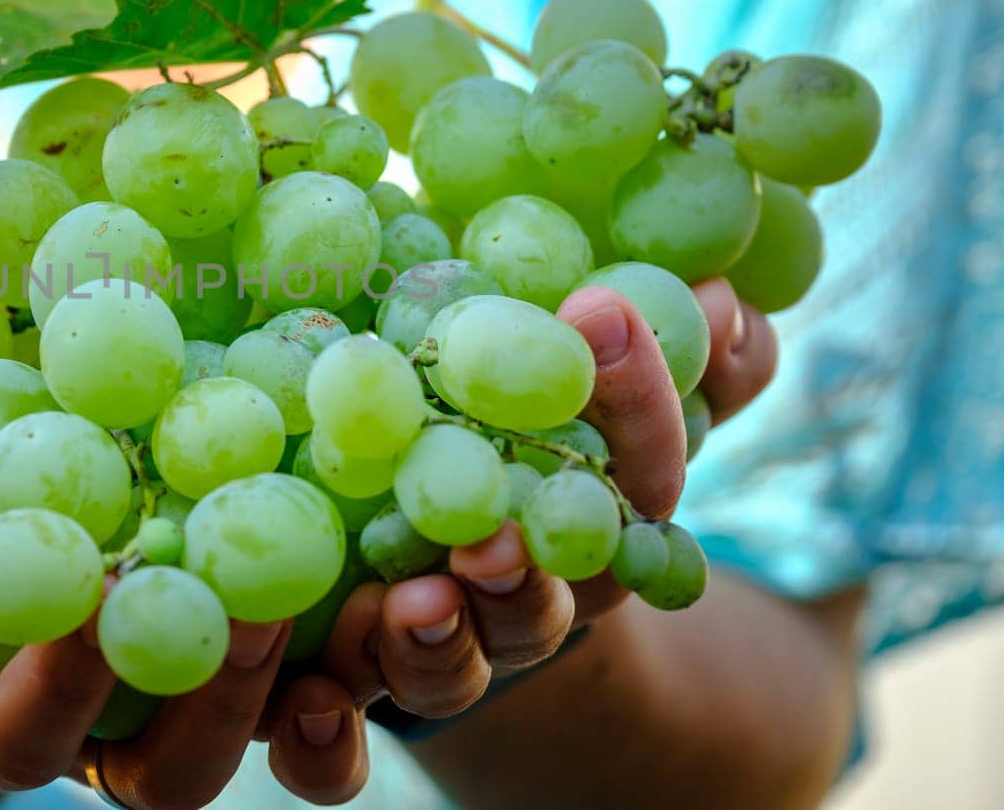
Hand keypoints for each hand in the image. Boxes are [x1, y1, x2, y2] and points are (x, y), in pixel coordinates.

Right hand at [0, 389, 309, 808]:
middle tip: (111, 575)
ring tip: (254, 613)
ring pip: (157, 778)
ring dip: (211, 705)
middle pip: (16, 742)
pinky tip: (335, 684)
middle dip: (61, 669)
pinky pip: (273, 766)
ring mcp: (108, 745)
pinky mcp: (208, 732)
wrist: (5, 545)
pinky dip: (313, 743)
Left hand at [259, 277, 778, 801]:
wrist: (447, 565)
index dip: (633, 404)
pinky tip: (317, 705)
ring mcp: (438, 657)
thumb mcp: (593, 395)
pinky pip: (342, 746)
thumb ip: (676, 359)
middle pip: (537, 609)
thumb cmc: (530, 446)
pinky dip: (330, 741)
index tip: (600, 311)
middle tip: (494, 541)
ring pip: (448, 677)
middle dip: (522, 576)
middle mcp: (522, 607)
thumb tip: (725, 296)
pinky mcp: (350, 691)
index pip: (636, 474)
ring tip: (408, 603)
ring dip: (436, 644)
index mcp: (592, 531)